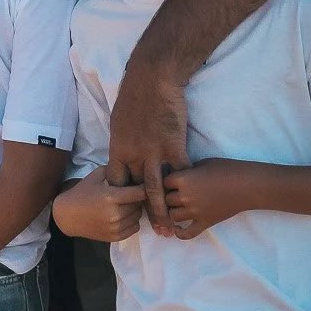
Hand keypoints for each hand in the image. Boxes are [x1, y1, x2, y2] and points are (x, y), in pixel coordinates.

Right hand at [52, 169, 145, 242]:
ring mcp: (115, 227)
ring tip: (127, 205)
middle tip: (132, 195)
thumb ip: (112, 170)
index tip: (142, 185)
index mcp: (111, 197)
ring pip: (138, 217)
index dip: (143, 188)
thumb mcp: (94, 176)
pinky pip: (134, 228)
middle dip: (138, 199)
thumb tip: (128, 167)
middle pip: (139, 205)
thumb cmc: (81, 194)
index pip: (139, 193)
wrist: (67, 216)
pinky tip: (124, 215)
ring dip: (135, 210)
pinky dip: (132, 221)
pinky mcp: (114, 237)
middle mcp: (115, 214)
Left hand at [108, 65, 189, 235]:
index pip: (116, 183)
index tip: (127, 210)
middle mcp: (134, 155)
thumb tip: (121, 155)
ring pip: (157, 189)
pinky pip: (182, 170)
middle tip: (151, 231)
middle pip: (136, 192)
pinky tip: (193, 196)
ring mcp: (154, 151)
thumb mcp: (118, 122)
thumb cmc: (134, 97)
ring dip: (163, 210)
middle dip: (143, 213)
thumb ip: (121, 143)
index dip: (121, 199)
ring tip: (169, 227)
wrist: (152, 79)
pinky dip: (187, 184)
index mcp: (118, 150)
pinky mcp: (174, 145)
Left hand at [163, 159, 252, 238]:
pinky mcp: (205, 222)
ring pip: (172, 216)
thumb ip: (187, 170)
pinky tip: (178, 228)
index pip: (163, 182)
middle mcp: (186, 197)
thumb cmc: (227, 169)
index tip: (173, 180)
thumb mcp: (203, 163)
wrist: (247, 185)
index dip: (167, 180)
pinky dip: (179, 233)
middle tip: (176, 193)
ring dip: (174, 212)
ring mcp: (195, 212)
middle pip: (166, 200)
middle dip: (169, 196)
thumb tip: (176, 175)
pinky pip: (186, 234)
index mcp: (184, 179)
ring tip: (179, 207)